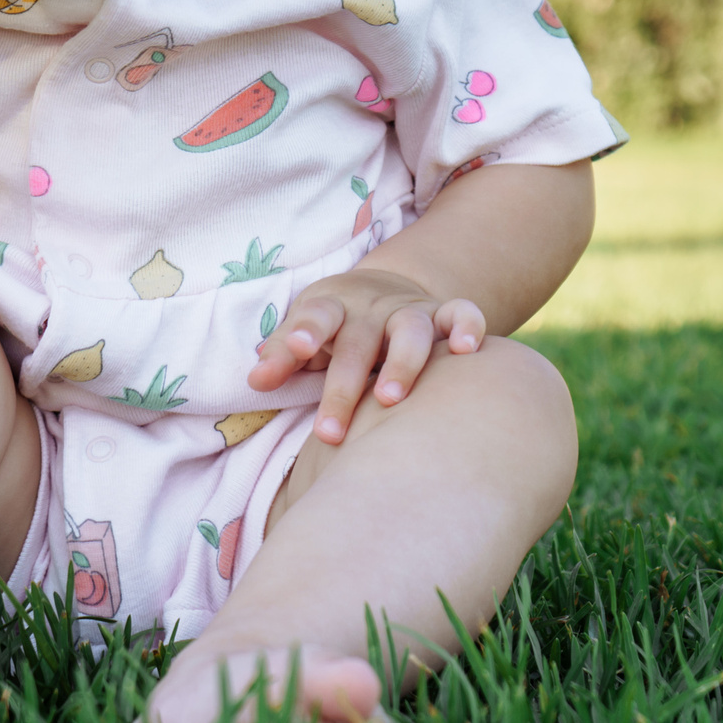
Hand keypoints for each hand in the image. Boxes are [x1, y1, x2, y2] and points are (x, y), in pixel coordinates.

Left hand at [246, 268, 486, 444]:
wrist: (384, 290)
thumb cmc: (334, 329)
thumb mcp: (306, 335)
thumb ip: (281, 356)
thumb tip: (254, 381)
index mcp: (332, 308)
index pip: (316, 316)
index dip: (305, 331)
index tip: (296, 348)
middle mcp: (371, 307)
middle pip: (358, 342)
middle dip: (344, 386)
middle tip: (330, 432)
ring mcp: (410, 310)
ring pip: (411, 329)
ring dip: (402, 362)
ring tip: (390, 399)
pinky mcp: (443, 315)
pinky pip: (462, 314)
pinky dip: (467, 326)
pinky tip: (466, 350)